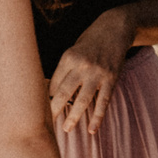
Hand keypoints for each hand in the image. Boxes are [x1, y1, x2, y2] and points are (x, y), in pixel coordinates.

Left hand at [48, 8, 134, 135]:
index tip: (41, 109)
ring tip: (67, 129)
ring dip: (74, 117)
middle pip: (64, 93)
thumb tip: (54, 91)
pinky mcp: (111, 79)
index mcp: (69, 57)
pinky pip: (103, 101)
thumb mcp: (73, 49)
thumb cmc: (91, 40)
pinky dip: (97, 117)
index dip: (47, 98)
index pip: (54, 83)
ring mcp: (98, 73)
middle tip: (47, 124)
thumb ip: (65, 68)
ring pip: (83, 101)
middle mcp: (82, 66)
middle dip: (54, 110)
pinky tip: (92, 129)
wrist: (116, 27)